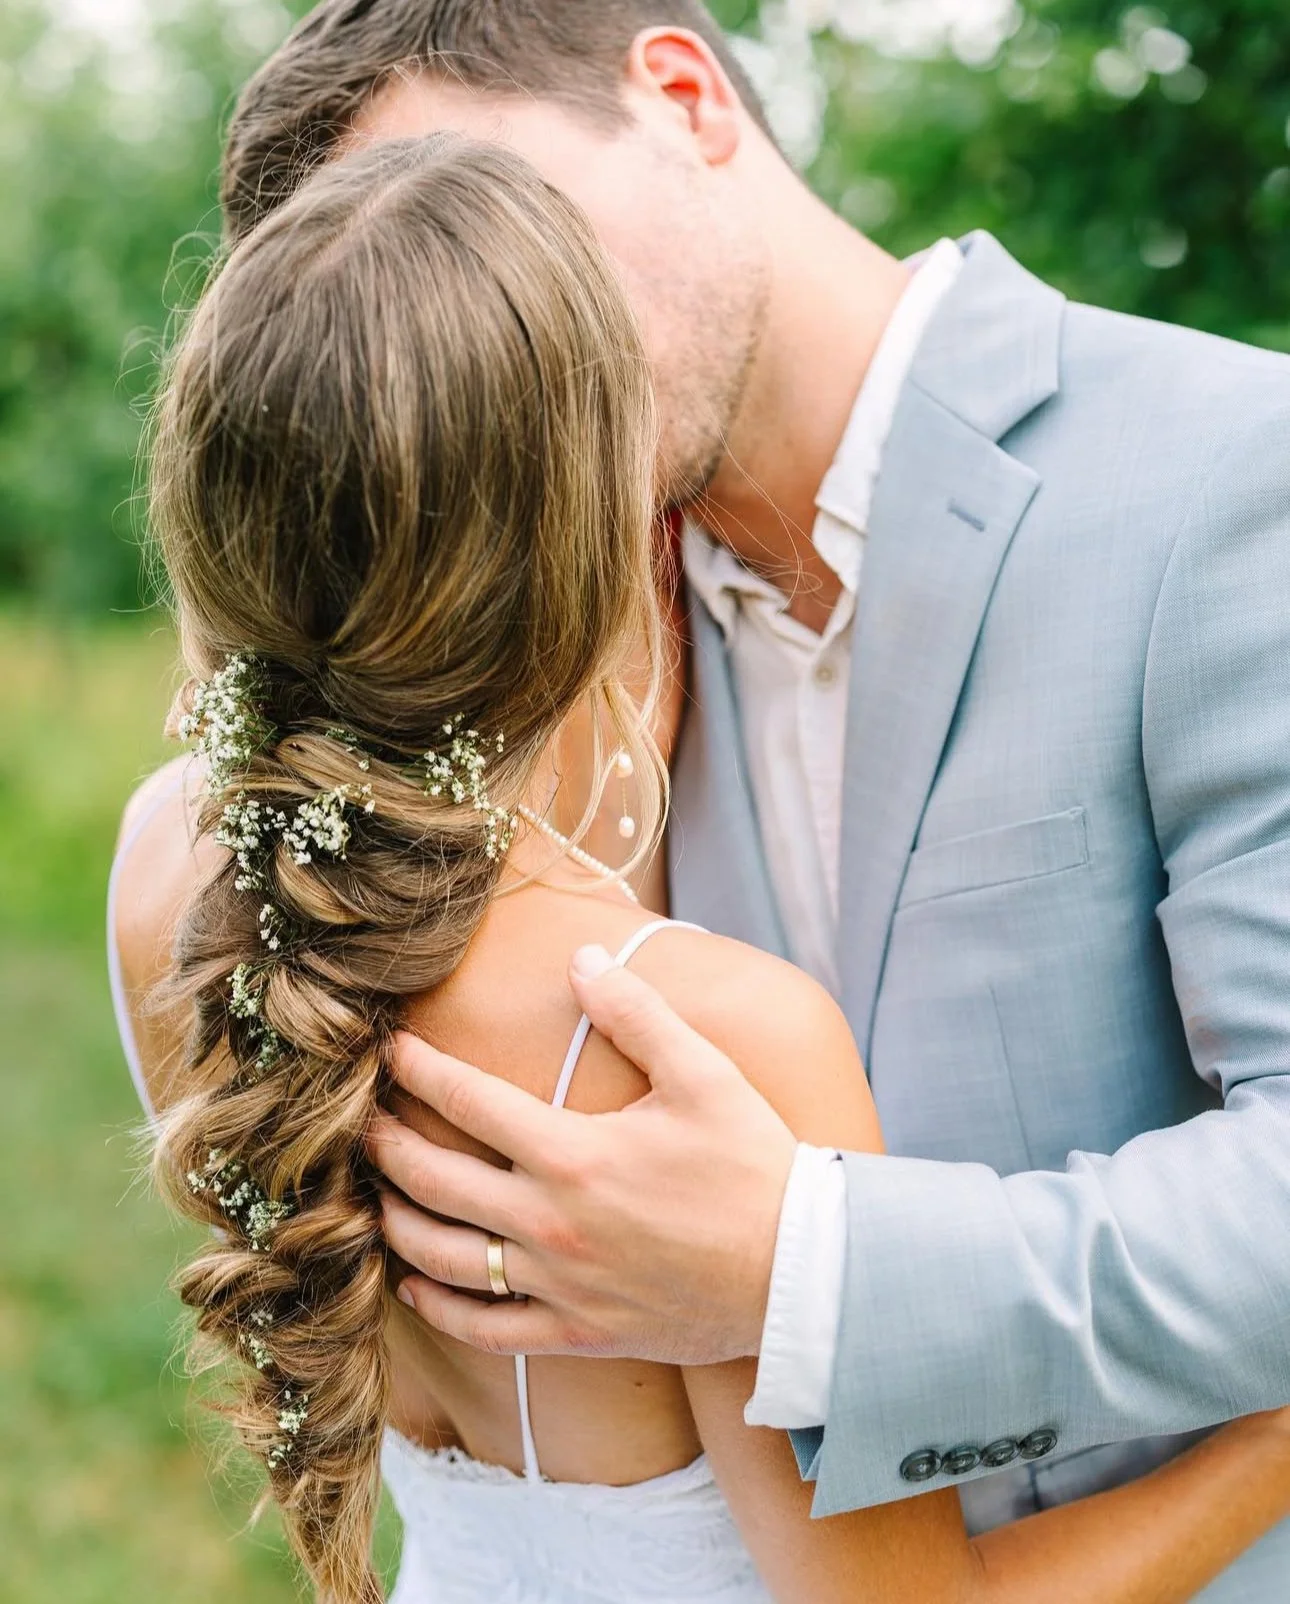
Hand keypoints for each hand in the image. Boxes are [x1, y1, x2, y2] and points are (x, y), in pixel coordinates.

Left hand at [368, 945, 797, 1365]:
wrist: (800, 1273)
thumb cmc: (754, 1166)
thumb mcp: (702, 1073)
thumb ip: (635, 1012)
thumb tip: (580, 958)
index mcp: (573, 1153)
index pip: (467, 1100)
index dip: (418, 1069)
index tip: (387, 1050)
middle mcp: (550, 1223)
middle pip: (435, 1180)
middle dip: (386, 1145)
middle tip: (363, 1120)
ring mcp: (559, 1285)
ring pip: (443, 1258)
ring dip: (396, 1223)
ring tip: (375, 1196)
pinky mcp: (576, 1332)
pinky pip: (485, 1328)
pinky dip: (437, 1308)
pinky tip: (414, 1286)